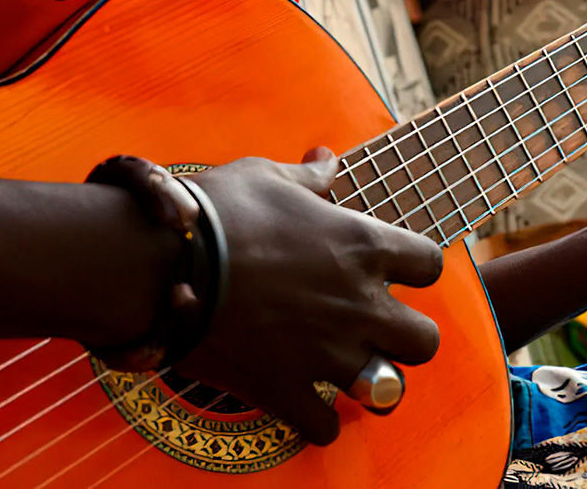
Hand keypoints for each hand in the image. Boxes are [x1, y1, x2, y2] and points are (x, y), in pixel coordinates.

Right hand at [176, 149, 442, 445]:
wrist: (157, 262)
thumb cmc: (216, 212)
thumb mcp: (266, 178)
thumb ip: (309, 178)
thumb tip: (327, 160)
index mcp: (361, 245)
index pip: (429, 263)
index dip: (414, 267)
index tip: (390, 269)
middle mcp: (357, 303)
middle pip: (424, 340)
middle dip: (405, 337)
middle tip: (374, 327)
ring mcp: (325, 352)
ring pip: (387, 388)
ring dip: (371, 381)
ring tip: (348, 369)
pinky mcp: (284, 389)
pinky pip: (324, 426)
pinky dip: (318, 420)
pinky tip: (305, 402)